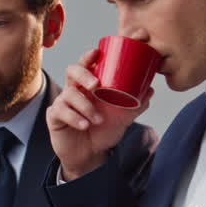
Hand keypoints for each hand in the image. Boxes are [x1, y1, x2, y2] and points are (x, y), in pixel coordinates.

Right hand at [47, 48, 152, 180]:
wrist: (90, 155)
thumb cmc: (103, 131)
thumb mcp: (123, 118)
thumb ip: (136, 104)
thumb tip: (150, 90)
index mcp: (91, 83)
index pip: (91, 61)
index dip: (94, 53)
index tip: (98, 51)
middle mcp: (77, 88)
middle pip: (73, 69)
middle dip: (84, 73)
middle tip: (96, 85)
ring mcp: (64, 101)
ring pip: (69, 93)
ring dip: (85, 106)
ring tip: (97, 120)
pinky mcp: (55, 115)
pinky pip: (61, 111)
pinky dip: (75, 118)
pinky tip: (84, 125)